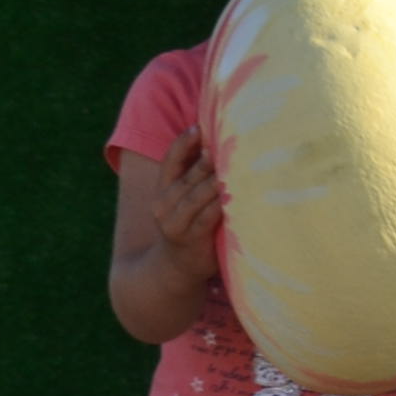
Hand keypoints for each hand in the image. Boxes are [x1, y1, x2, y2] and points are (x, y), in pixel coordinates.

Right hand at [145, 130, 223, 283]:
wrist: (175, 268)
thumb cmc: (190, 227)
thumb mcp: (186, 201)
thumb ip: (196, 178)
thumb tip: (219, 146)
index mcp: (163, 189)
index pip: (170, 161)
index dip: (184, 143)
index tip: (199, 127)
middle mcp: (164, 203)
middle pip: (187, 176)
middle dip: (206, 160)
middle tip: (224, 143)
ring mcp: (174, 222)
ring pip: (195, 195)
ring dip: (213, 180)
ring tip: (231, 166)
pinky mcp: (189, 237)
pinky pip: (206, 217)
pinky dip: (219, 205)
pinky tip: (232, 195)